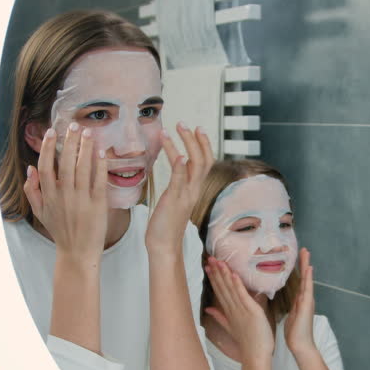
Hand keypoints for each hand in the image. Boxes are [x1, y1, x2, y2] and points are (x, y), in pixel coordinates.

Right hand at [24, 123, 107, 261]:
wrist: (78, 252)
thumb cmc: (60, 230)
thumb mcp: (40, 211)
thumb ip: (32, 190)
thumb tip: (30, 168)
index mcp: (48, 195)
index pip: (46, 165)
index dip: (48, 147)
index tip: (52, 131)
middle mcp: (63, 195)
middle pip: (65, 162)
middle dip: (69, 141)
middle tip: (74, 125)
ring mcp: (81, 199)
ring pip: (82, 168)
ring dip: (85, 148)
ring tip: (88, 132)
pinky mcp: (97, 205)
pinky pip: (98, 180)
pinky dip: (100, 165)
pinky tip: (101, 152)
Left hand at [145, 122, 213, 252]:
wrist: (163, 246)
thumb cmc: (165, 224)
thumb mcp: (175, 198)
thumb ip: (180, 182)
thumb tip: (180, 165)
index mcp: (194, 189)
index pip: (205, 161)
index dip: (203, 144)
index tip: (196, 129)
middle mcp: (194, 190)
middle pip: (204, 159)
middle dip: (196, 139)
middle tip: (184, 123)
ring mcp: (186, 194)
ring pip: (194, 164)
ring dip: (186, 144)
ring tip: (175, 128)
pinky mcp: (175, 199)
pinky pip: (180, 179)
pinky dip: (180, 164)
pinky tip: (177, 153)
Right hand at [204, 257, 274, 360]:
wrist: (255, 355)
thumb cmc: (247, 341)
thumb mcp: (231, 327)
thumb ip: (219, 316)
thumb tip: (208, 309)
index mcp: (229, 311)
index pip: (219, 291)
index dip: (214, 278)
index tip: (208, 266)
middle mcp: (232, 309)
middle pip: (223, 287)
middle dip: (216, 272)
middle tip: (210, 258)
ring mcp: (241, 310)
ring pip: (230, 289)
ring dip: (225, 274)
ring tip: (219, 261)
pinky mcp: (251, 311)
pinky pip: (243, 296)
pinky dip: (238, 285)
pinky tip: (233, 274)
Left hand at [284, 248, 315, 354]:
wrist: (301, 346)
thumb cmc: (295, 333)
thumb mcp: (290, 315)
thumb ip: (290, 306)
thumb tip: (286, 300)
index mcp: (300, 300)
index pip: (298, 281)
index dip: (298, 269)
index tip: (296, 257)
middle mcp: (305, 298)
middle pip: (304, 277)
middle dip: (304, 263)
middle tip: (304, 249)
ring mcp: (307, 301)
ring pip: (307, 279)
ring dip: (307, 265)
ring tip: (306, 252)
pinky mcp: (307, 305)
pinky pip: (308, 289)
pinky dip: (309, 278)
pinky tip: (309, 268)